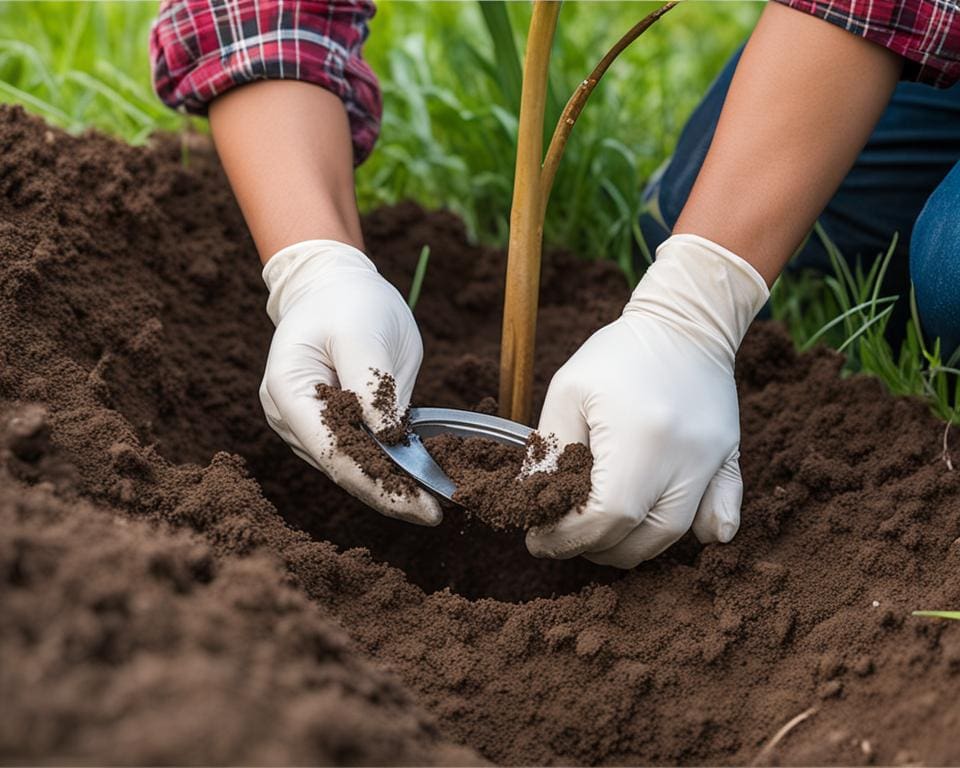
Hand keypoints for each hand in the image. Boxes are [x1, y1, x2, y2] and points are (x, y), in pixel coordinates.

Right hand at [259, 240, 441, 525]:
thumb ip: (373, 387)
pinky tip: (417, 481)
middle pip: (340, 467)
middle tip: (433, 514)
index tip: (418, 504)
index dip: (376, 483)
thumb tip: (389, 439)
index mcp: (287, 390)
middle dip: (387, 493)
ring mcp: (306, 425)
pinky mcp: (330, 425)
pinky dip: (387, 467)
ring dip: (389, 485)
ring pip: (350, 466)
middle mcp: (289, 416)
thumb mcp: (364, 332)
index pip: (332, 451)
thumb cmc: (349, 302)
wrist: (335, 285)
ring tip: (431, 505)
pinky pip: (358, 452)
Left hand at [526, 234, 768, 567]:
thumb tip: (536, 503)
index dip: (568, 537)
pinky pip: (723, 512)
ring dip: (633, 544)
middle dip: (596, 546)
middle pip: (643, 536)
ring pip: (675, 533)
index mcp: (641, 437)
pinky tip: (682, 535)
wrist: (685, 323)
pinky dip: (702, 533)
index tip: (539, 536)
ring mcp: (712, 459)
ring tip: (599, 532)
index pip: (607, 515)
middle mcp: (685, 456)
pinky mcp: (728, 457)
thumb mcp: (568, 391)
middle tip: (565, 534)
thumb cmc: (617, 355)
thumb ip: (550, 451)